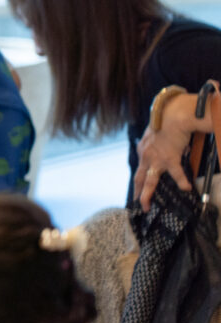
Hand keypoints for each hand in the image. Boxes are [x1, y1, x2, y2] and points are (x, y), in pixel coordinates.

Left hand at [134, 93, 197, 210]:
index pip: (139, 168)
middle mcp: (146, 155)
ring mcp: (156, 158)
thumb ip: (158, 143)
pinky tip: (186, 188)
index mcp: (143, 150)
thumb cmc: (168, 121)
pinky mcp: (169, 158)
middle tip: (138, 205)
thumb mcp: (157, 133)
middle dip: (138, 192)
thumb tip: (168, 147)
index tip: (137, 190)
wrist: (174, 115)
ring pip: (149, 181)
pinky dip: (181, 181)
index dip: (138, 180)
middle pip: (139, 178)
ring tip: (146, 207)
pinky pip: (176, 173)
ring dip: (146, 194)